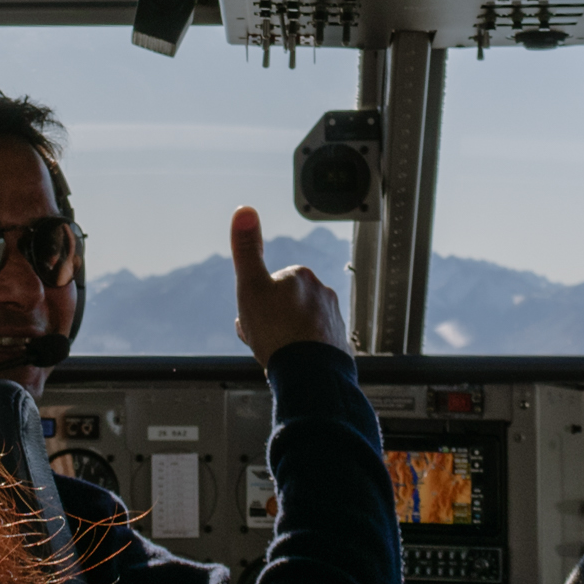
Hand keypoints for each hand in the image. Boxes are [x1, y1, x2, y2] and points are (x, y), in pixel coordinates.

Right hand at [230, 206, 350, 364]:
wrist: (308, 373)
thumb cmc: (276, 330)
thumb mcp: (251, 286)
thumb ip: (247, 249)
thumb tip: (244, 210)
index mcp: (300, 276)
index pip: (268, 286)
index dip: (254, 303)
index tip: (253, 318)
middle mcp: (321, 292)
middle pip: (282, 306)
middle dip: (269, 321)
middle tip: (263, 339)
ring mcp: (333, 318)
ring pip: (296, 325)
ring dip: (284, 337)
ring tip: (277, 354)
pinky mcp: (338, 342)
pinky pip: (312, 343)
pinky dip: (301, 351)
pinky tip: (293, 362)